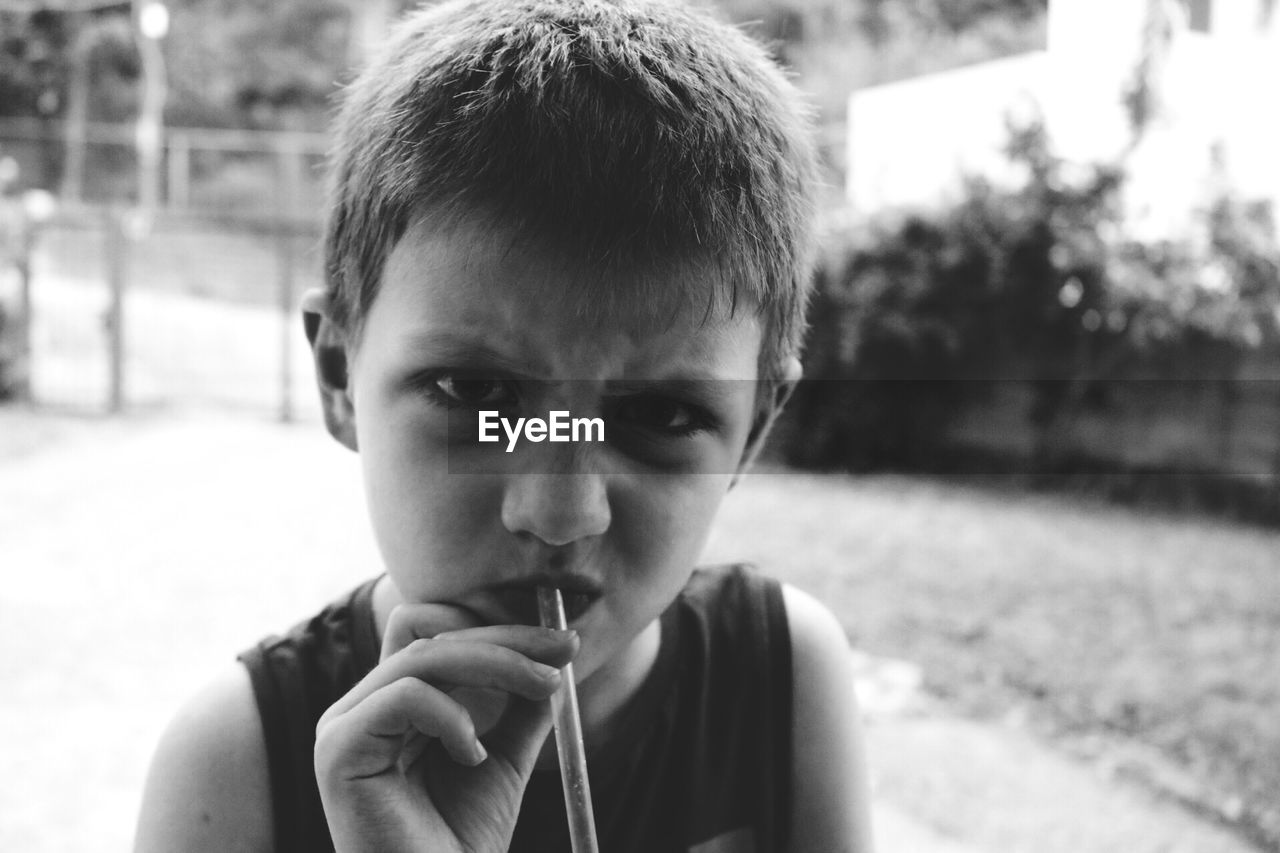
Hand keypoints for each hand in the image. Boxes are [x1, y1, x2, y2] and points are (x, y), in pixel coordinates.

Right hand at [315, 603, 577, 852]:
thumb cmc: (460, 840)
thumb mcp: (504, 758)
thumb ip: (520, 706)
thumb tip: (555, 654)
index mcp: (393, 702)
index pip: (438, 632)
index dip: (497, 626)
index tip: (562, 641)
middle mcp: (363, 706)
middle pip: (432, 634)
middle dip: (506, 636)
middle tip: (565, 649)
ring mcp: (345, 724)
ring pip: (423, 656)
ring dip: (496, 663)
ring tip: (543, 689)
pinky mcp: (339, 748)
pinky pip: (404, 695)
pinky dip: (452, 715)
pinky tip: (474, 756)